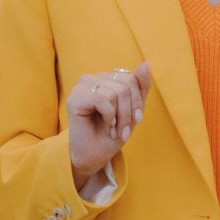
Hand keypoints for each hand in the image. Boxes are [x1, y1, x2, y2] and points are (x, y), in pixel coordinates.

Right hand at [67, 63, 151, 186]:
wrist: (94, 156)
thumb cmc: (112, 134)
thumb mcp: (133, 110)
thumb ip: (140, 87)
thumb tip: (145, 63)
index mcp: (105, 79)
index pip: (130, 78)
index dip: (137, 101)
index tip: (136, 120)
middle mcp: (92, 79)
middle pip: (125, 85)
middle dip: (129, 111)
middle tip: (124, 130)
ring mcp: (81, 87)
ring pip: (116, 92)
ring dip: (120, 118)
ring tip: (114, 130)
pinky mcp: (75, 98)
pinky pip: (103, 99)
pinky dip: (110, 117)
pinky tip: (107, 127)